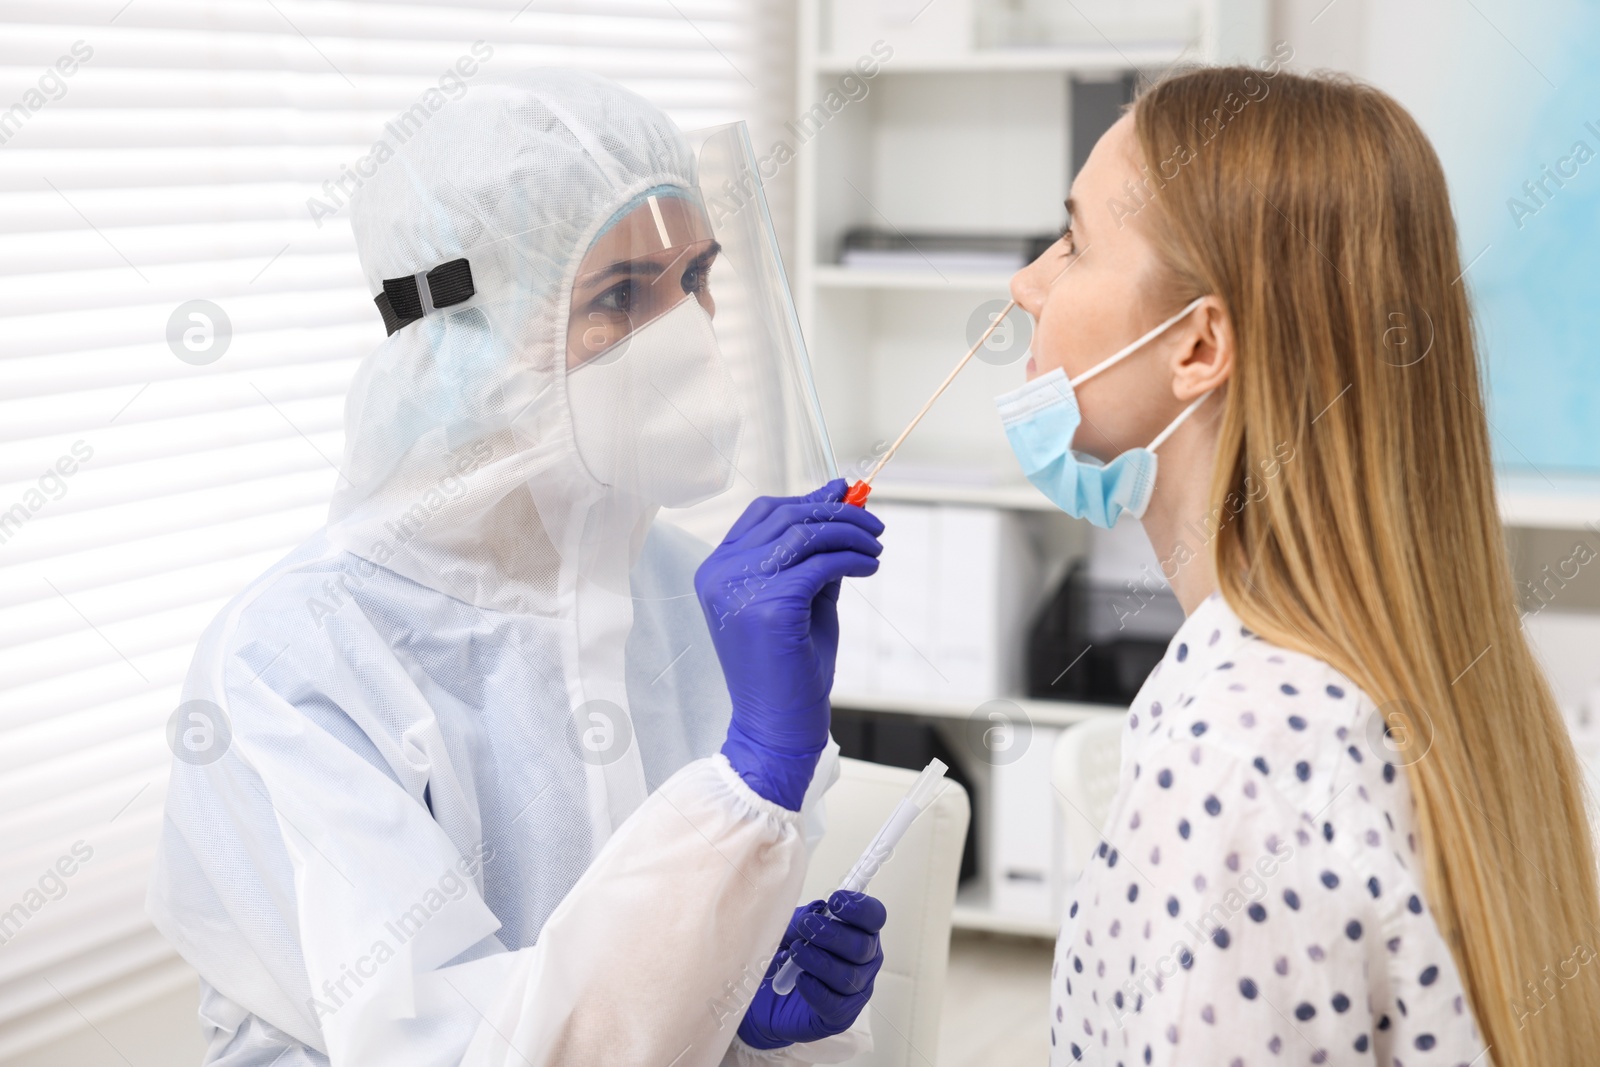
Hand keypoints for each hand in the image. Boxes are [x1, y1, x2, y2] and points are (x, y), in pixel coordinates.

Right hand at [696, 479, 883, 809]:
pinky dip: (852, 560)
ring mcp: (739, 589)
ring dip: (850, 534)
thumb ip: (813, 554)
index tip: (845, 495)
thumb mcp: (800, 598)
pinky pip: (821, 564)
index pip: (764, 513)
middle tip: (874, 526)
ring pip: (806, 534)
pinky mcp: (768, 606)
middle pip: (786, 516)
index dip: (808, 499)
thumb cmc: (789, 668)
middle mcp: (720, 574)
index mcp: (717, 570)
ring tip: (875, 548)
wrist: (776, 726)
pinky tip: (869, 568)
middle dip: (838, 514)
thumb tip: (841, 503)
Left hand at [738, 892, 886, 1049]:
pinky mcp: (840, 1015)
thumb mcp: (791, 928)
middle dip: (833, 935)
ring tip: (796, 952)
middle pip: (863, 946)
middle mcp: (864, 960)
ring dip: (819, 961)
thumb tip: (817, 909)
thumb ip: (804, 917)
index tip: (835, 901)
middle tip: (807, 927)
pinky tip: (801, 980)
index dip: (860, 908)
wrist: (767, 995)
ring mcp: (855, 990)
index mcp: (859, 931)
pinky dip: (816, 990)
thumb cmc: (787, 953)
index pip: (874, 916)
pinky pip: (835, 1004)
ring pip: (848, 976)